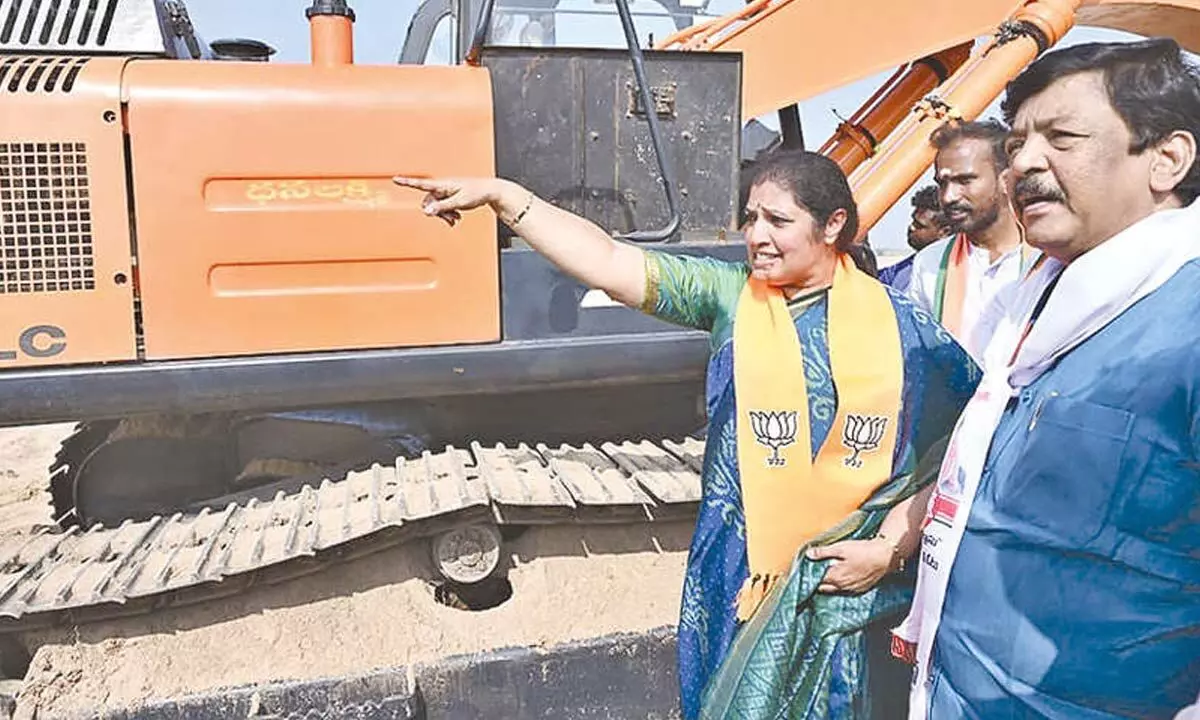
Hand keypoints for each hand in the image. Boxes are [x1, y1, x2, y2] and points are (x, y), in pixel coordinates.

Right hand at [392, 176, 509, 226]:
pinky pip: (442, 207)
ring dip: (443, 215)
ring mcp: (446, 192)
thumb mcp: (458, 203)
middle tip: (450, 219)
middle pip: (429, 201)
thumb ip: (442, 208)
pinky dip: (447, 213)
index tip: (395, 179)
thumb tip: (427, 212)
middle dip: (436, 212)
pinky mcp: (450, 196)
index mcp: (443, 184)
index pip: (421, 184)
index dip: (407, 182)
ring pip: (436, 206)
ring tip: (455, 219)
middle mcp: (443, 187)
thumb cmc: (477, 193)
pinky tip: (456, 216)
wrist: (489, 191)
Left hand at [806, 538, 894, 594]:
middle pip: (823, 588)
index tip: (804, 572)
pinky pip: (844, 590)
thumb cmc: (863, 551)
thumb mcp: (841, 548)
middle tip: (812, 574)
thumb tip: (808, 554)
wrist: (885, 556)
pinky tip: (839, 578)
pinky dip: (839, 585)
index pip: (816, 581)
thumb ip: (823, 552)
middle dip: (816, 582)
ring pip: (834, 590)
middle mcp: (842, 587)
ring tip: (824, 576)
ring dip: (828, 584)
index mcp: (835, 577)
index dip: (809, 576)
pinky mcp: (860, 589)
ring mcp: (852, 589)